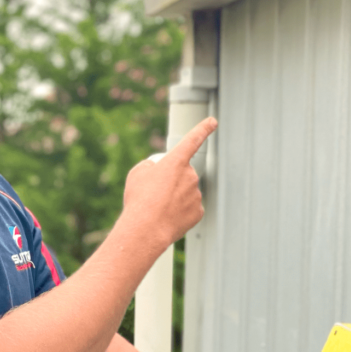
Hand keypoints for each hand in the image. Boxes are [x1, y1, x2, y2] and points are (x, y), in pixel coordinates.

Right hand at [122, 117, 216, 250]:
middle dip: (172, 182)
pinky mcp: (198, 212)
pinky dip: (180, 212)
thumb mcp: (137, 174)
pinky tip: (168, 218)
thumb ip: (150, 166)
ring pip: (186, 192)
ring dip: (174, 198)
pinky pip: (189, 208)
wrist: (145, 230)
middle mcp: (190, 175)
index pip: (192, 140)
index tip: (213, 121)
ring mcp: (196, 194)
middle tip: (155, 195)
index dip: (203, 128)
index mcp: (176, 161)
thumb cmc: (139, 200)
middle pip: (183, 174)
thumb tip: (157, 171)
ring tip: (158, 209)